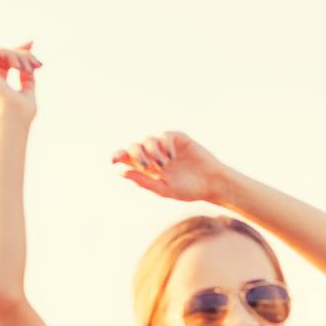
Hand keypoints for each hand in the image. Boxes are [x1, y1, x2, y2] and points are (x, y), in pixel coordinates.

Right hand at [0, 43, 40, 121]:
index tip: (32, 43)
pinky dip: (11, 55)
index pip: (6, 59)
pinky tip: (19, 68)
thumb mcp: (28, 90)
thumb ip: (26, 77)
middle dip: (24, 54)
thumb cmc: (22, 112)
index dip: (18, 49)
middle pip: (6, 53)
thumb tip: (30, 64)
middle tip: (38, 64)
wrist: (15, 119)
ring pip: (3, 51)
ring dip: (20, 56)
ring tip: (30, 70)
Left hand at [112, 131, 228, 203]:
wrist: (212, 184)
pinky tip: (172, 157)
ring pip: (148, 140)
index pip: (126, 158)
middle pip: (134, 146)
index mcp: (146, 168)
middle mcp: (153, 154)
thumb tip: (119, 171)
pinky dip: (164, 145)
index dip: (117, 156)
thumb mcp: (163, 189)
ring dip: (152, 152)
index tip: (114, 160)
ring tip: (164, 165)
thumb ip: (142, 181)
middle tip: (146, 166)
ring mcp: (165, 145)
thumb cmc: (188, 190)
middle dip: (136, 154)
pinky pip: (164, 135)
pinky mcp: (178, 138)